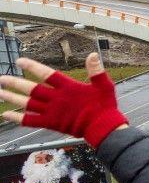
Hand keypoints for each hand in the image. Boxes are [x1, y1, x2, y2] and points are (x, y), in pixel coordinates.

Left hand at [0, 53, 127, 146]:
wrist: (103, 127)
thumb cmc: (105, 106)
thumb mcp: (104, 85)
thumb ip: (96, 70)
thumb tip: (92, 54)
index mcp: (68, 87)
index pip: (46, 73)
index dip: (32, 67)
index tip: (20, 61)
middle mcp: (57, 98)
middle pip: (32, 89)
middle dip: (15, 83)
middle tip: (1, 79)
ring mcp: (52, 111)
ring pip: (28, 103)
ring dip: (13, 98)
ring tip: (0, 93)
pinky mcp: (51, 123)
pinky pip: (30, 120)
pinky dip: (18, 117)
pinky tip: (6, 114)